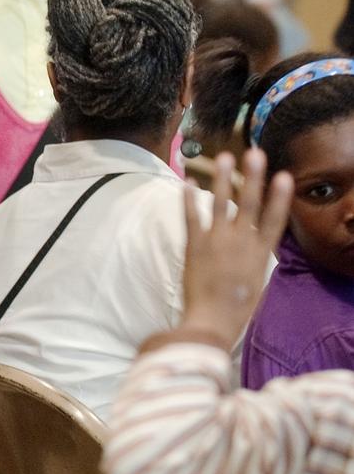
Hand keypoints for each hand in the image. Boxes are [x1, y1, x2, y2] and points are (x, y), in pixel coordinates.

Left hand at [179, 149, 291, 349]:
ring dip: (222, 179)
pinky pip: (191, 217)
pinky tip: (188, 182)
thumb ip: (255, 259)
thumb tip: (255, 245)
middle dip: (252, 177)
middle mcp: (241, 242)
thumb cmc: (236, 308)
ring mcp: (217, 241)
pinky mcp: (195, 245)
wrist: (212, 320)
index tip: (284, 176)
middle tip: (254, 153)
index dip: (279, 197)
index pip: (274, 220)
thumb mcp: (256, 282)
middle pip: (249, 204)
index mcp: (261, 252)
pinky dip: (189, 199)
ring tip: (223, 157)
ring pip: (221, 203)